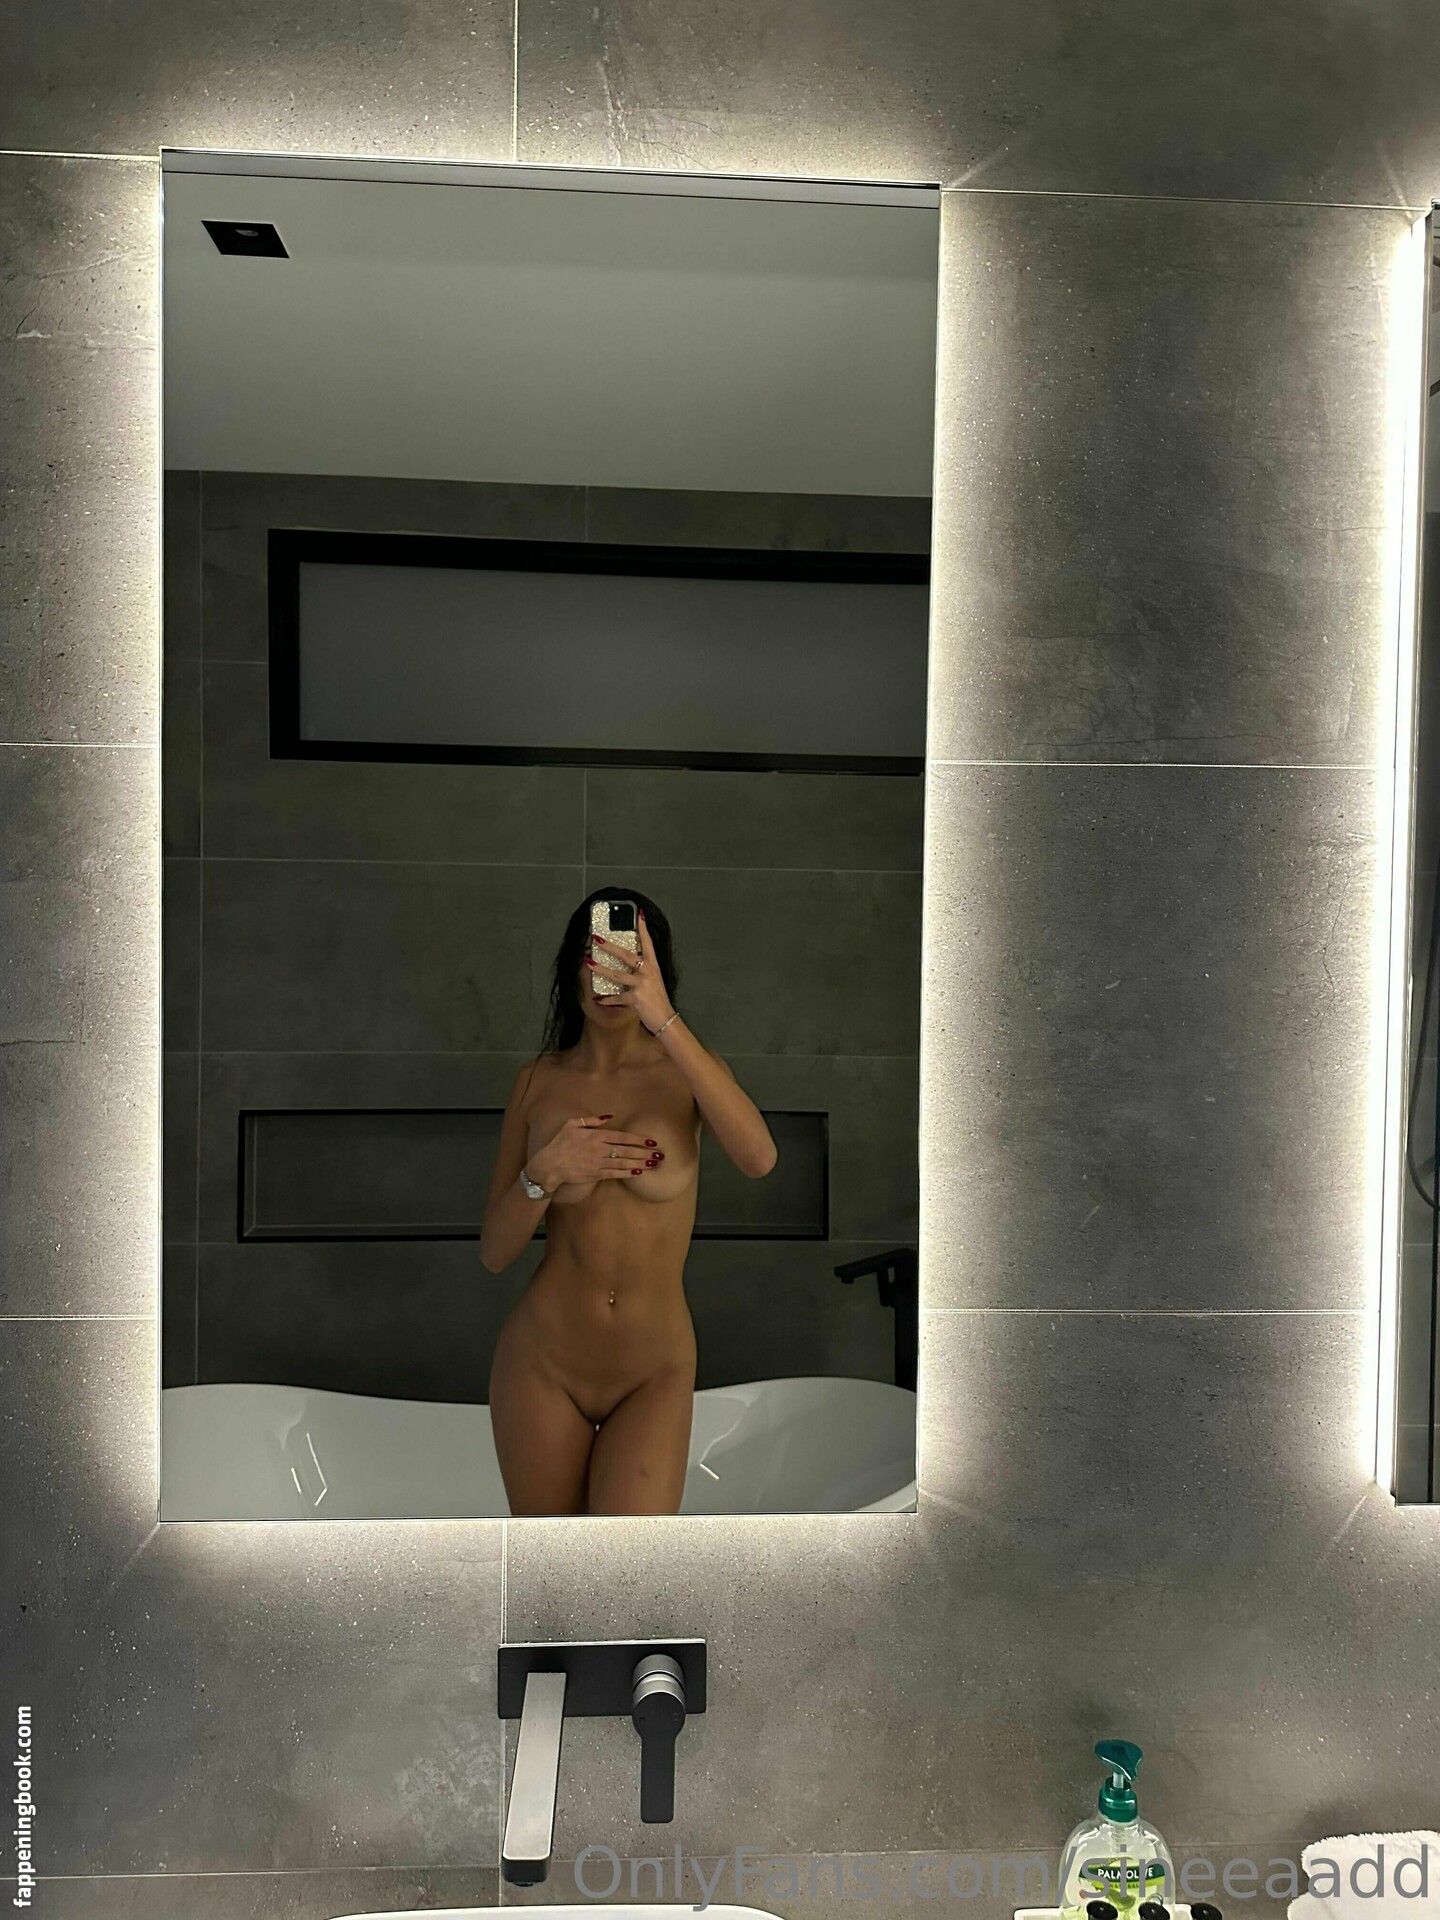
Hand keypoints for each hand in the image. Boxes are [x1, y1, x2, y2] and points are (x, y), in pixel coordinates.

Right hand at [528, 1115, 663, 1189]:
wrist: (549, 1165)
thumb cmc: (559, 1143)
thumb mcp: (571, 1125)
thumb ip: (591, 1120)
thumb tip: (609, 1116)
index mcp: (594, 1136)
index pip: (621, 1137)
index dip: (638, 1139)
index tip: (651, 1141)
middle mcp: (598, 1150)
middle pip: (626, 1151)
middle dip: (644, 1152)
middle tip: (660, 1154)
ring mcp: (597, 1163)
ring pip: (623, 1163)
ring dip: (640, 1163)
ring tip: (654, 1164)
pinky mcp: (595, 1175)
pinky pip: (614, 1174)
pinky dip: (627, 1173)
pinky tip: (638, 1172)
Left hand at [585, 909, 676, 1034]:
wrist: (666, 1019)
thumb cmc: (658, 1000)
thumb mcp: (654, 981)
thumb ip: (641, 971)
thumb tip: (626, 964)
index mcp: (653, 966)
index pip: (648, 943)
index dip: (643, 929)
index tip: (638, 915)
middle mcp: (648, 972)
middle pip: (626, 955)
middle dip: (609, 946)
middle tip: (596, 938)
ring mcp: (642, 985)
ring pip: (616, 975)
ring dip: (600, 969)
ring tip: (588, 963)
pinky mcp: (636, 998)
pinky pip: (616, 997)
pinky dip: (606, 999)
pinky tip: (597, 999)